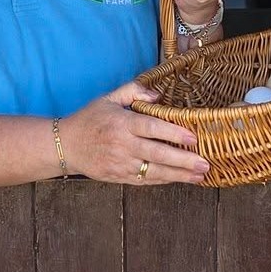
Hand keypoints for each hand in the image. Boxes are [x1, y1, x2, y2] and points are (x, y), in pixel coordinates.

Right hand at [59, 81, 208, 185]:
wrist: (66, 146)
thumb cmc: (89, 119)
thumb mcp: (108, 98)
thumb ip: (133, 91)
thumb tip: (158, 95)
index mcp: (121, 123)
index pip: (151, 128)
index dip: (173, 133)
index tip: (193, 137)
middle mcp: (122, 145)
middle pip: (157, 154)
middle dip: (184, 160)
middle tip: (205, 163)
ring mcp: (121, 164)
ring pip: (154, 172)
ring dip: (179, 175)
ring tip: (199, 175)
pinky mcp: (119, 177)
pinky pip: (145, 180)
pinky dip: (164, 180)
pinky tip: (180, 179)